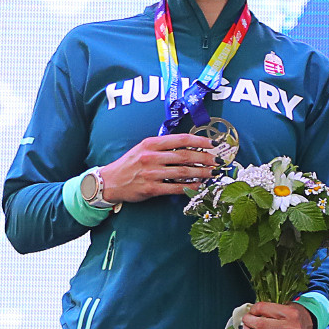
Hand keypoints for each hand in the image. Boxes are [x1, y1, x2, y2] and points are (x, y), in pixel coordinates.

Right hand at [94, 132, 216, 201]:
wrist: (110, 182)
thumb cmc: (130, 164)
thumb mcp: (143, 148)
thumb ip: (163, 146)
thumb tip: (190, 146)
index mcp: (150, 144)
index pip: (181, 139)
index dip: (200, 141)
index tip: (214, 143)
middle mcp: (151, 157)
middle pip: (185, 156)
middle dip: (206, 158)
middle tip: (219, 161)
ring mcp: (151, 173)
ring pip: (183, 172)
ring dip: (202, 173)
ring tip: (213, 173)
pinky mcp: (151, 189)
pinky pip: (177, 187)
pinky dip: (191, 186)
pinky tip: (200, 185)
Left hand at [239, 300, 315, 328]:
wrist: (311, 326)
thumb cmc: (295, 315)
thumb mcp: (286, 305)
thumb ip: (269, 308)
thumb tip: (250, 313)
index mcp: (291, 313)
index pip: (263, 309)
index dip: (253, 309)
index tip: (251, 311)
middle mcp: (292, 328)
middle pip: (261, 325)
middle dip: (248, 322)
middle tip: (245, 322)